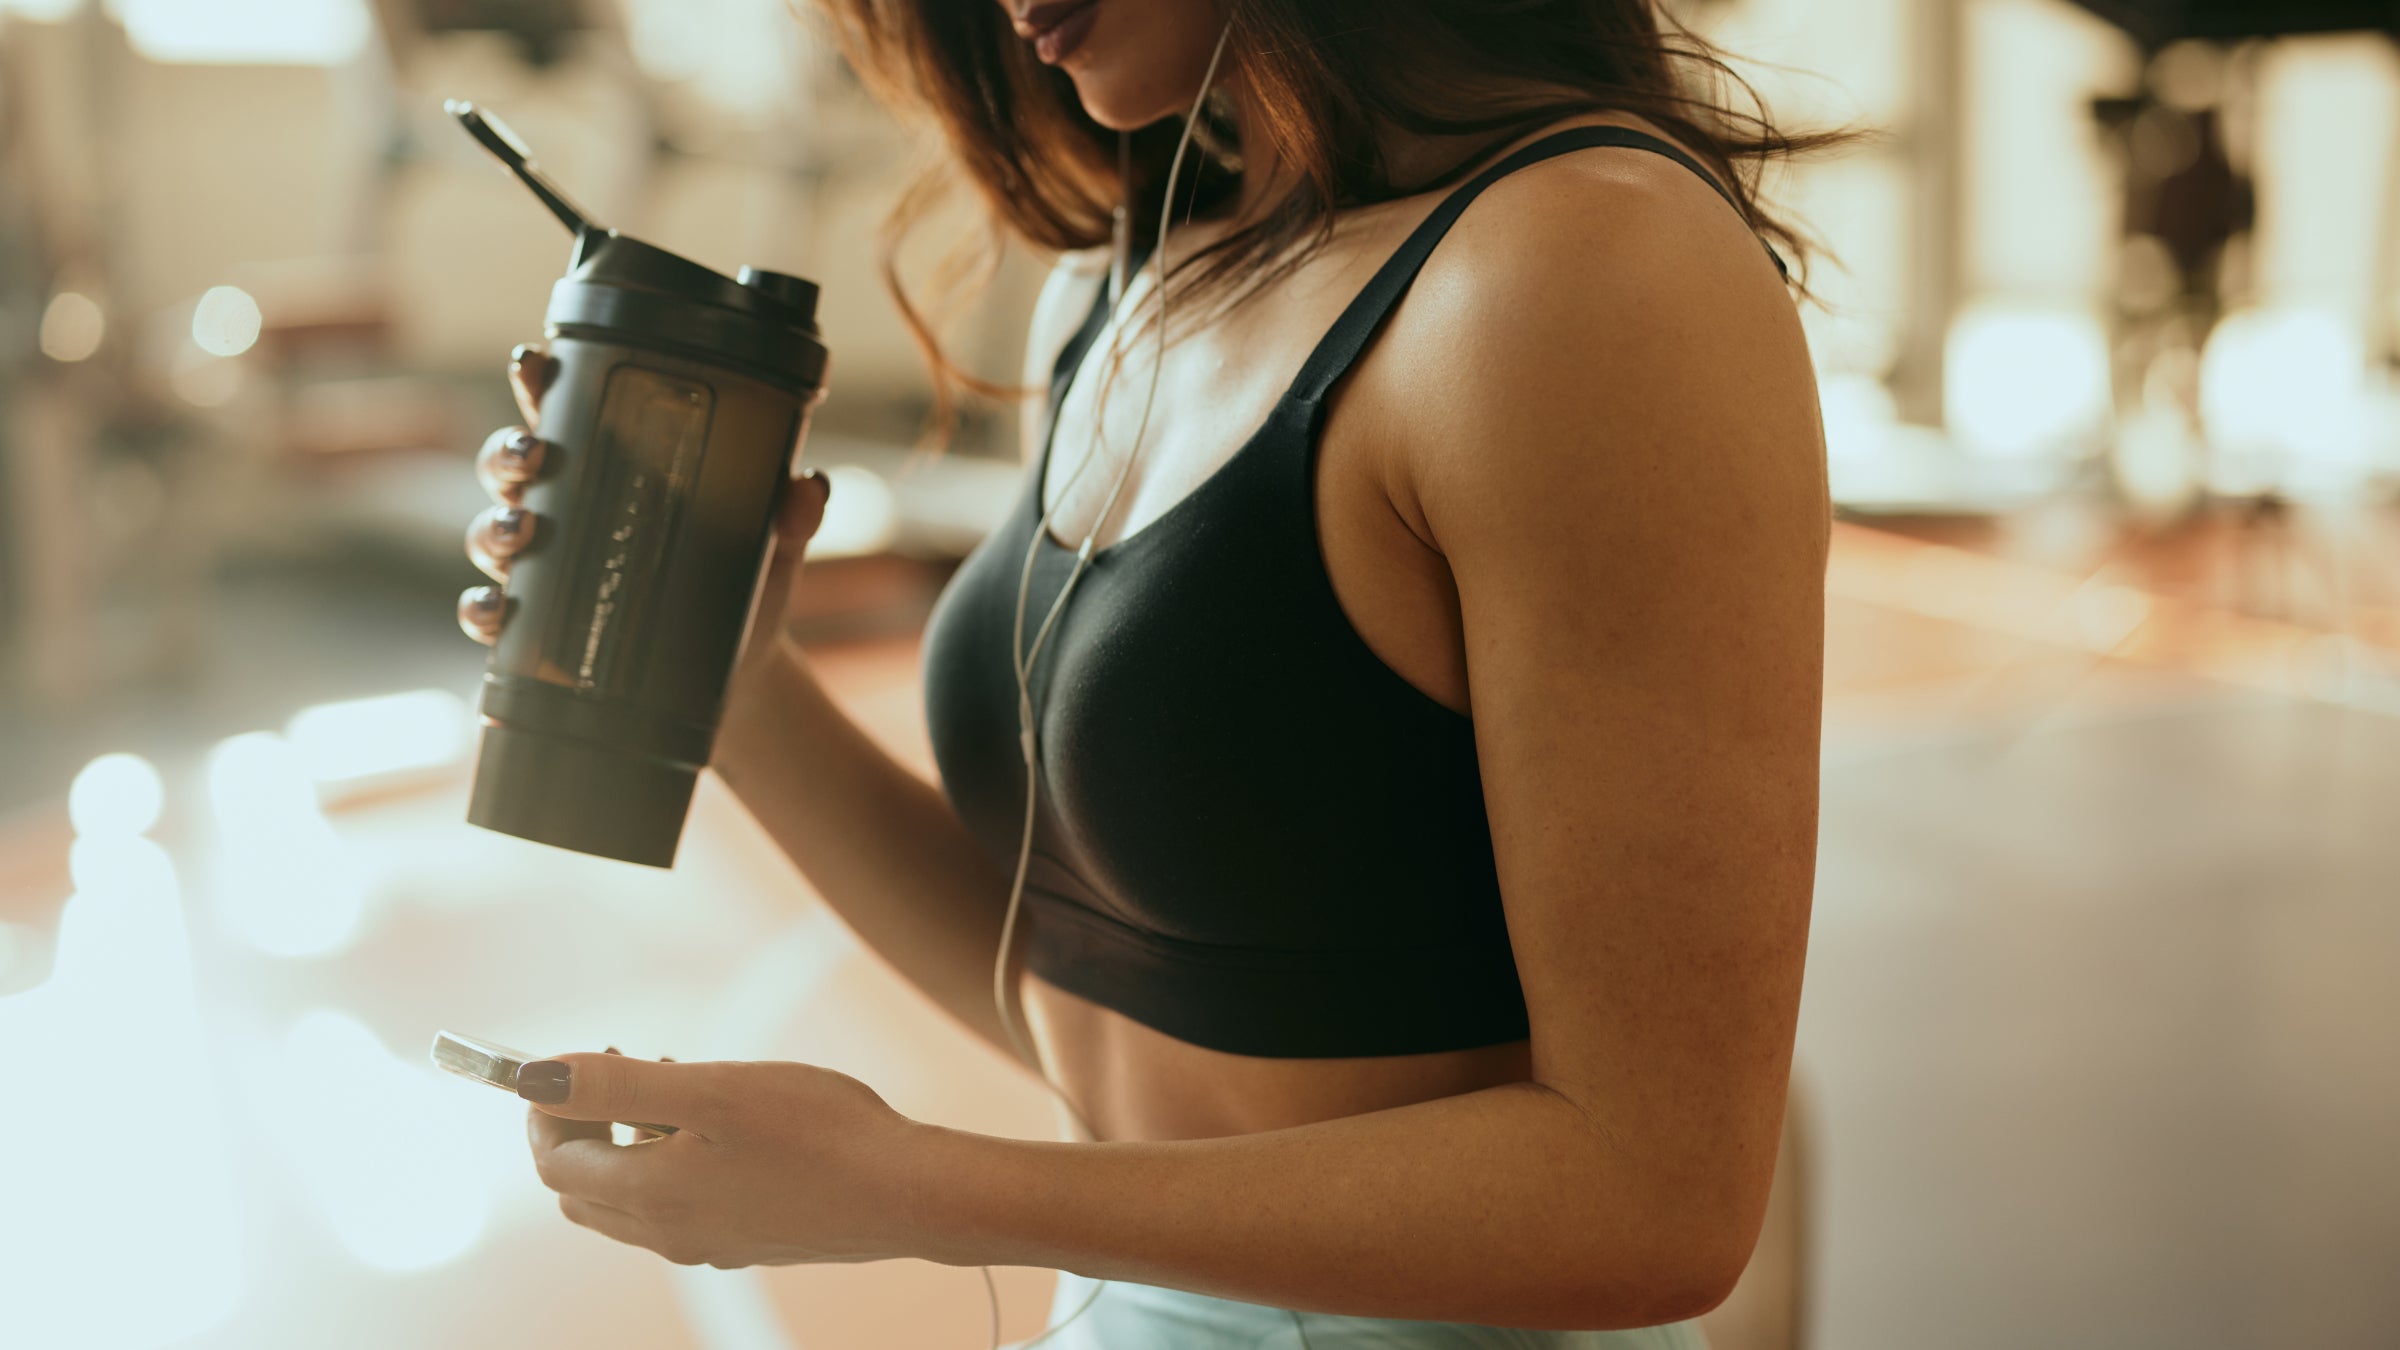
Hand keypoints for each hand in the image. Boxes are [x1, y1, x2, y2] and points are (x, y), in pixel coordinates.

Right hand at [458, 343, 834, 662]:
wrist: (737, 671)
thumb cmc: (744, 587)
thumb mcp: (772, 546)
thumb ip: (790, 514)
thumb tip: (809, 488)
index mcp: (614, 470)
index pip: (566, 413)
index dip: (540, 382)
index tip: (532, 361)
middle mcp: (569, 511)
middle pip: (511, 465)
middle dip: (508, 454)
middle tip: (532, 457)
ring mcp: (548, 569)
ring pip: (492, 531)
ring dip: (495, 526)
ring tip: (522, 530)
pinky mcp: (540, 629)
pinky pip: (489, 613)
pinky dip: (480, 610)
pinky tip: (493, 611)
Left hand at [520, 1049, 928, 1267]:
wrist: (906, 1194)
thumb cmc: (818, 1134)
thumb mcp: (711, 1091)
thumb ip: (620, 1085)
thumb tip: (538, 1076)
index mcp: (650, 1197)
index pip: (554, 1162)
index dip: (549, 1110)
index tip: (579, 1064)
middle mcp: (668, 1233)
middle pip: (581, 1189)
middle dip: (582, 1130)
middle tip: (624, 1076)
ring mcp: (707, 1244)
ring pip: (628, 1203)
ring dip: (627, 1147)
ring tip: (679, 1090)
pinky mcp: (744, 1241)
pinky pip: (675, 1209)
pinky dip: (669, 1167)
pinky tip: (723, 1129)